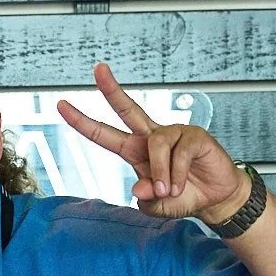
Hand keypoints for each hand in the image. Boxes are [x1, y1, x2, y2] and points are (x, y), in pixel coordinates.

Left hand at [56, 63, 251, 222]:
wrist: (215, 199)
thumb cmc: (182, 197)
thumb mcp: (157, 206)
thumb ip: (145, 199)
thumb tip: (140, 186)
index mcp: (134, 150)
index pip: (104, 133)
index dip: (82, 121)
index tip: (61, 105)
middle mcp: (151, 137)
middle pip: (127, 109)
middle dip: (112, 89)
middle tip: (98, 69)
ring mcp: (173, 133)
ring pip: (155, 144)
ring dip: (161, 173)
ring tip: (169, 190)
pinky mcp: (194, 135)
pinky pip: (179, 152)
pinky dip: (177, 173)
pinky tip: (182, 183)